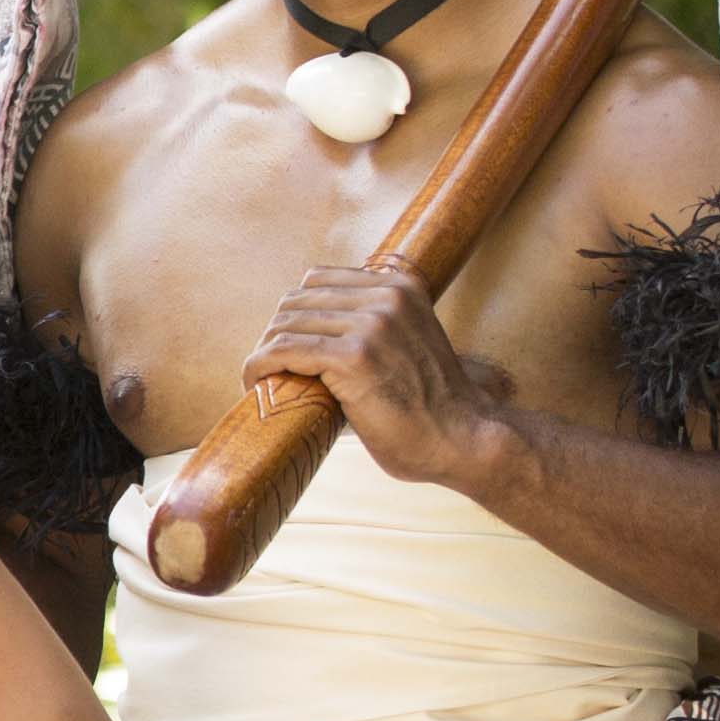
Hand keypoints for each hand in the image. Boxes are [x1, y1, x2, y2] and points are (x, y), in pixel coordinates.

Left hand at [255, 260, 521, 488]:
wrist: (464, 439)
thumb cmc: (430, 405)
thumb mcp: (405, 344)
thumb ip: (368, 328)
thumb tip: (307, 334)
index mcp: (400, 286)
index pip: (318, 281)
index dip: (293, 314)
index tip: (285, 345)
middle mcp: (386, 296)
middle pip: (296, 301)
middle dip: (274, 334)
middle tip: (268, 368)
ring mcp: (371, 324)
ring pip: (285, 324)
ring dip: (264, 353)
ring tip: (260, 380)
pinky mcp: (354, 357)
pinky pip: (284, 350)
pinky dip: (260, 366)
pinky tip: (255, 384)